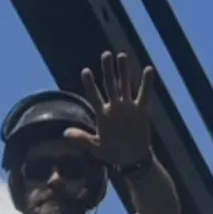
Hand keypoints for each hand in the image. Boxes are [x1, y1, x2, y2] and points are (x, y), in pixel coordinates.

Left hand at [65, 52, 153, 166]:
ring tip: (122, 56)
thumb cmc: (112, 153)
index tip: (86, 71)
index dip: (90, 84)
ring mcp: (128, 107)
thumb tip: (64, 133)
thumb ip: (82, 139)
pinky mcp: (141, 110)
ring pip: (125, 85)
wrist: (131, 158)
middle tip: (106, 54)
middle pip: (110, 85)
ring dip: (124, 71)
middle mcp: (114, 107)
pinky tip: (148, 69)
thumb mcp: (96, 148)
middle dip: (108, 70)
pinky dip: (146, 83)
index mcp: (102, 114)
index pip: (94, 96)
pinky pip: (144, 95)